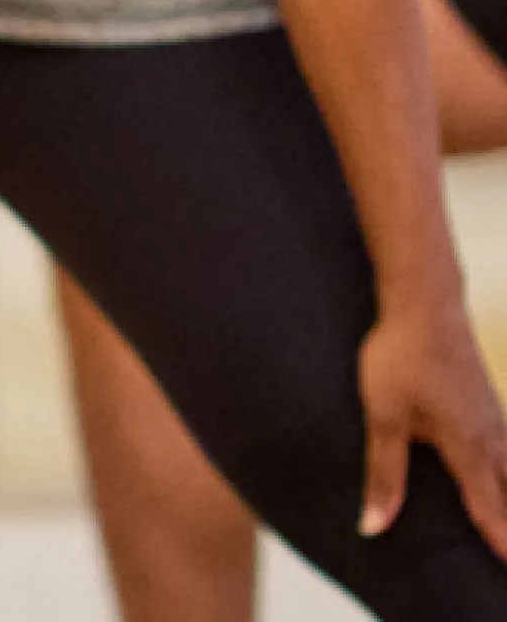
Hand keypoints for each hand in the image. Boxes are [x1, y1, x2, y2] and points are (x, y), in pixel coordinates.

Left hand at [358, 296, 506, 546]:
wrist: (425, 302)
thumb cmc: (398, 356)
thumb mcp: (383, 416)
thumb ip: (382, 473)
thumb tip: (373, 524)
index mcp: (466, 445)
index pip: (487, 504)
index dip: (498, 537)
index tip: (506, 565)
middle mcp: (490, 434)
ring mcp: (494, 414)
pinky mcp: (487, 398)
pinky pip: (506, 445)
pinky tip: (502, 468)